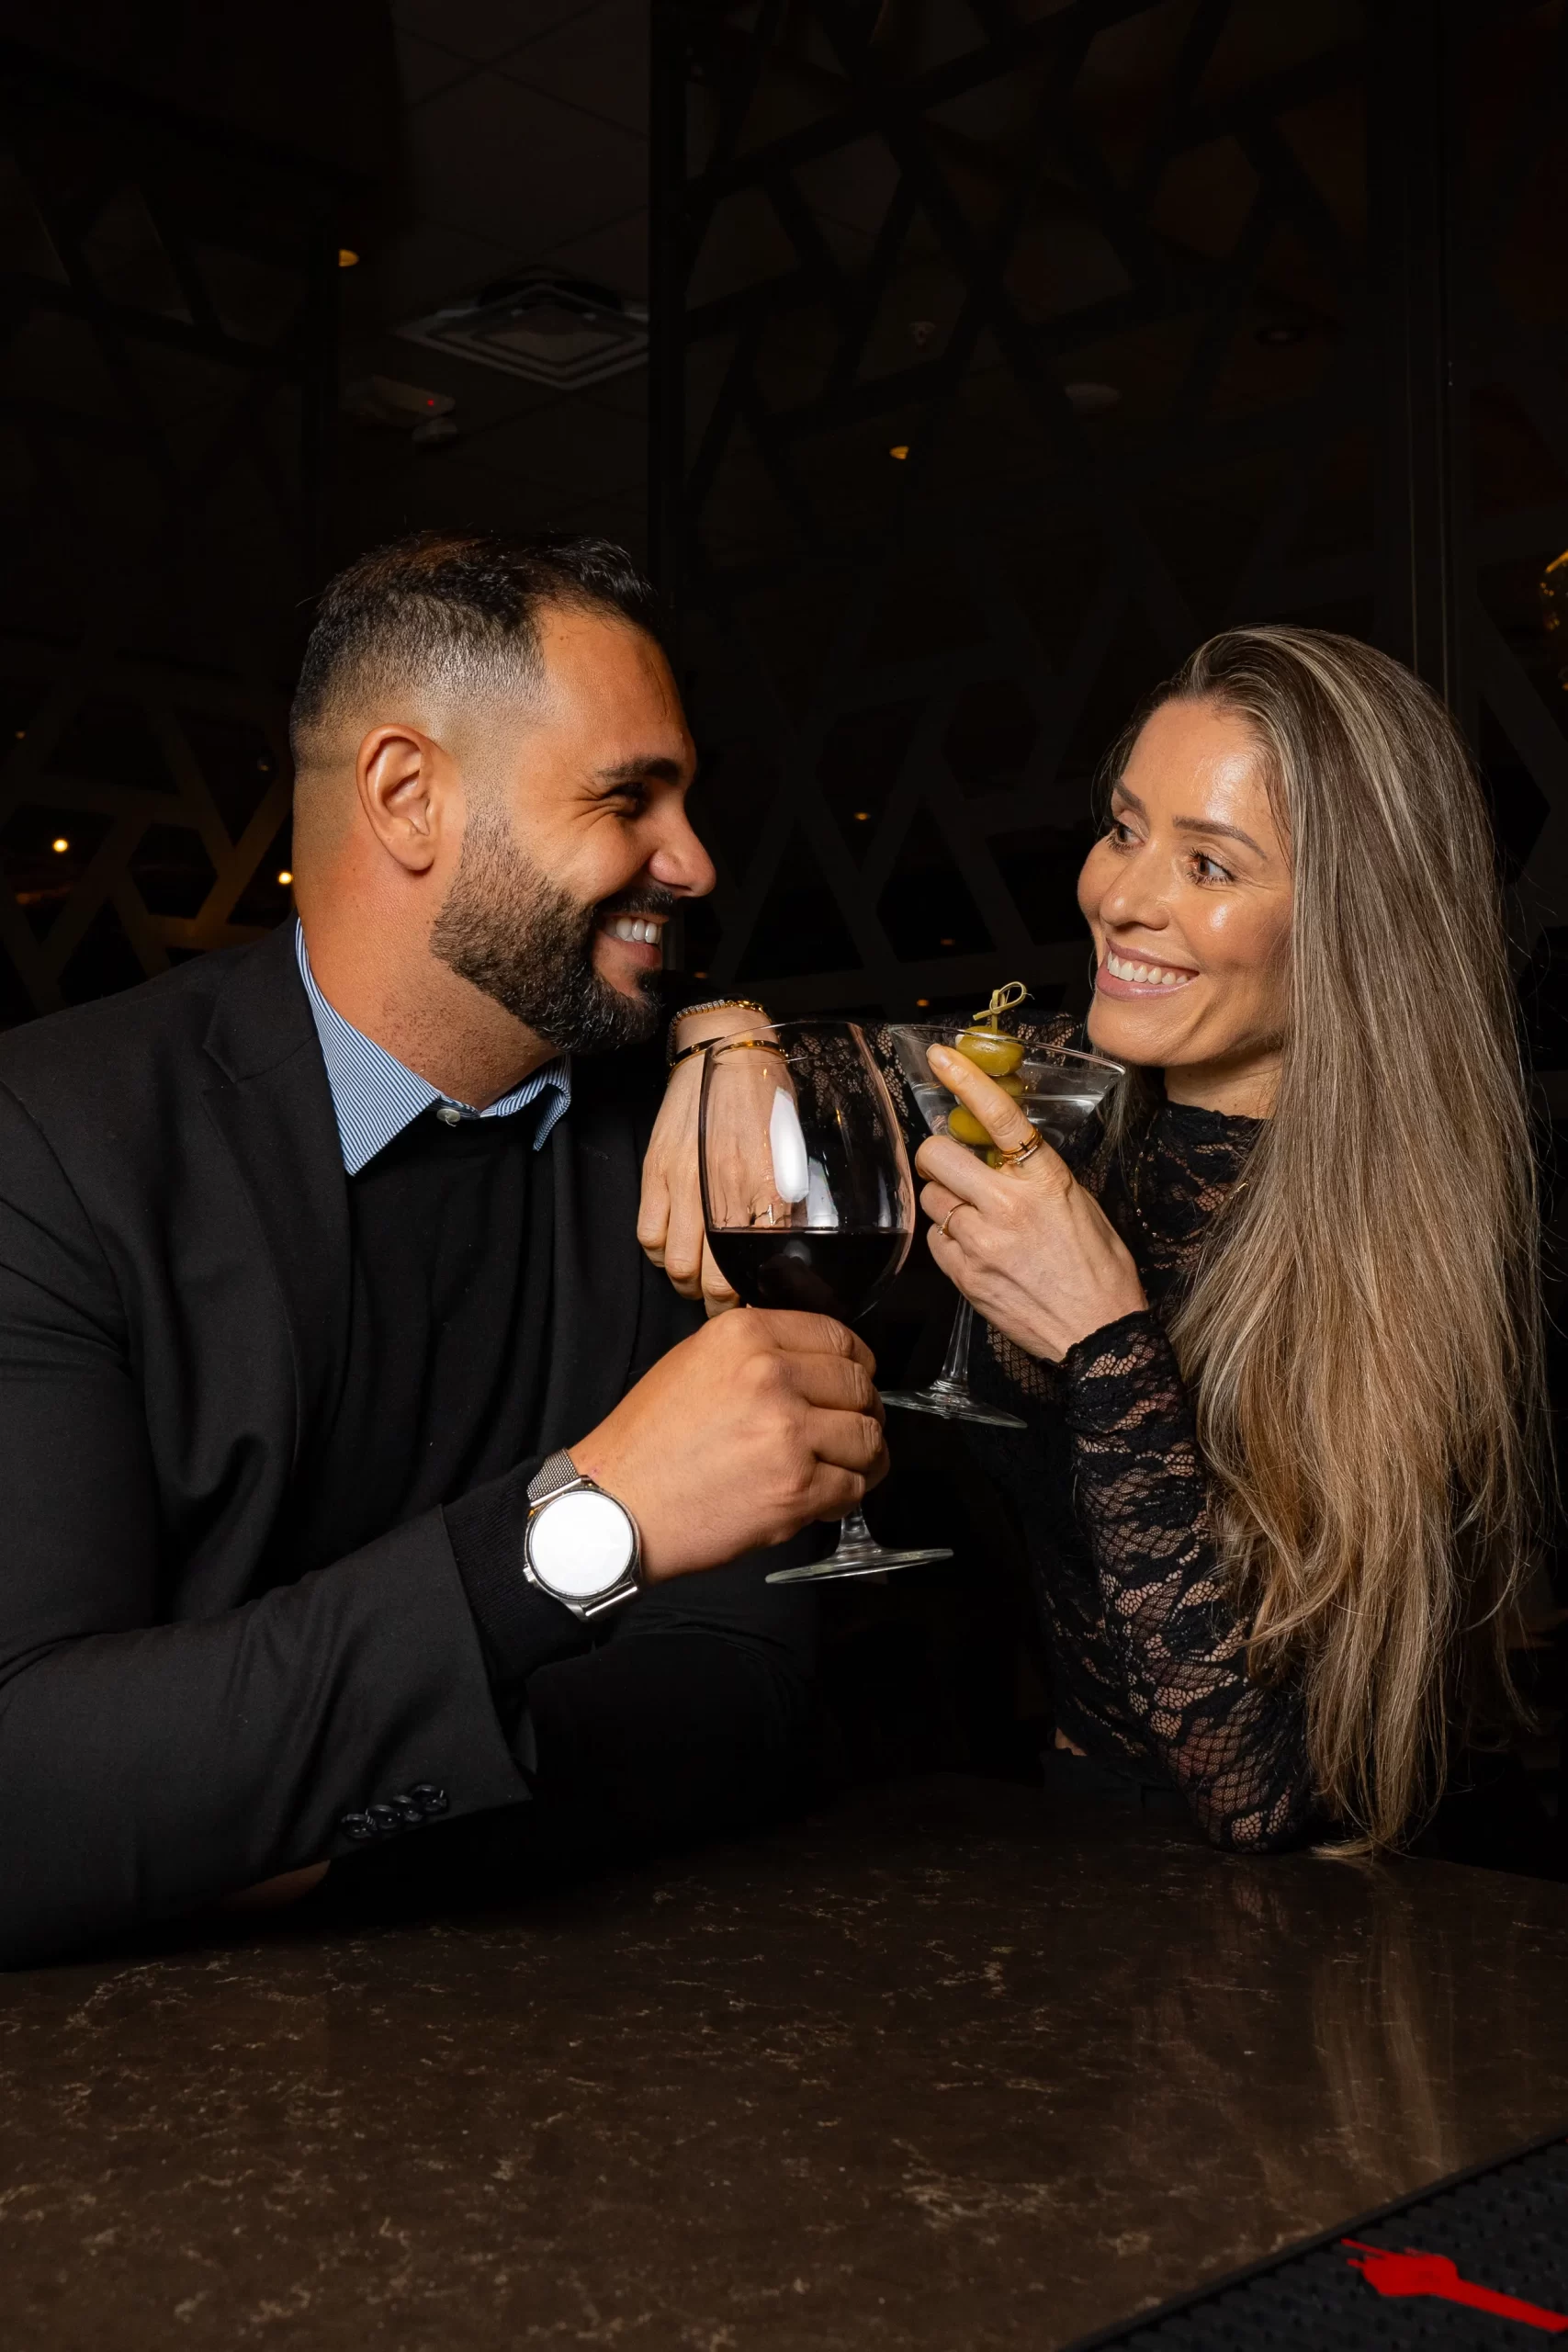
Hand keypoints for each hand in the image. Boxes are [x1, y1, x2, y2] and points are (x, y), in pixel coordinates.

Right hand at [571, 1308, 886, 1578]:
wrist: (618, 1508)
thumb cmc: (647, 1444)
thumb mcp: (692, 1362)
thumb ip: (753, 1350)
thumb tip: (810, 1359)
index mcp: (744, 1336)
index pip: (838, 1336)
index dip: (857, 1361)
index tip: (857, 1377)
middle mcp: (770, 1376)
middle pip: (859, 1386)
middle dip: (863, 1410)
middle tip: (850, 1428)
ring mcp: (787, 1433)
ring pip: (867, 1438)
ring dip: (863, 1456)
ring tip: (844, 1466)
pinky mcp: (796, 1488)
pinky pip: (853, 1487)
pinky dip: (846, 1495)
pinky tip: (825, 1495)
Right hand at [637, 1007, 771, 1314]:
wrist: (726, 1046)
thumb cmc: (767, 1097)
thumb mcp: (792, 1150)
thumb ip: (787, 1201)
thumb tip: (788, 1248)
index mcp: (765, 1187)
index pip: (752, 1270)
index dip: (751, 1302)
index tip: (756, 1309)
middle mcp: (721, 1191)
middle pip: (708, 1280)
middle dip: (716, 1304)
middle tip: (724, 1304)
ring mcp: (681, 1182)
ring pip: (673, 1265)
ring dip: (685, 1281)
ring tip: (698, 1279)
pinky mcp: (654, 1172)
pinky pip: (647, 1235)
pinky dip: (660, 1251)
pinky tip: (675, 1245)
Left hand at [914, 1045, 1145, 1362]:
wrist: (1098, 1336)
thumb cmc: (1100, 1270)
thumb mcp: (1081, 1205)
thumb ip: (1037, 1175)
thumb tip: (1002, 1153)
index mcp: (1045, 1181)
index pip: (1000, 1118)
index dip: (966, 1080)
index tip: (941, 1057)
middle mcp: (1007, 1207)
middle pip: (937, 1156)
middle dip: (939, 1155)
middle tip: (953, 1165)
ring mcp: (980, 1243)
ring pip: (930, 1198)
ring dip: (944, 1198)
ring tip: (972, 1213)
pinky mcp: (963, 1276)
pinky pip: (935, 1240)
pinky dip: (948, 1238)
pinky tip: (975, 1247)